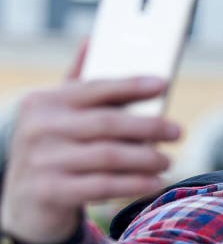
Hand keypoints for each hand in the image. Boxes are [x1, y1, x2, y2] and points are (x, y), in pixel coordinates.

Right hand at [0, 43, 181, 243]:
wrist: (24, 203)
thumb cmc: (54, 149)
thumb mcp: (59, 116)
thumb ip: (78, 83)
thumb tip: (94, 40)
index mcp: (45, 102)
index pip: (95, 88)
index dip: (131, 85)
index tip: (163, 84)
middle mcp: (39, 128)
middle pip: (107, 123)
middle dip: (149, 126)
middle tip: (178, 131)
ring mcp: (42, 161)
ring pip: (108, 156)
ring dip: (146, 158)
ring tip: (168, 160)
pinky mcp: (50, 192)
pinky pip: (102, 185)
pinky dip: (134, 184)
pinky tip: (155, 182)